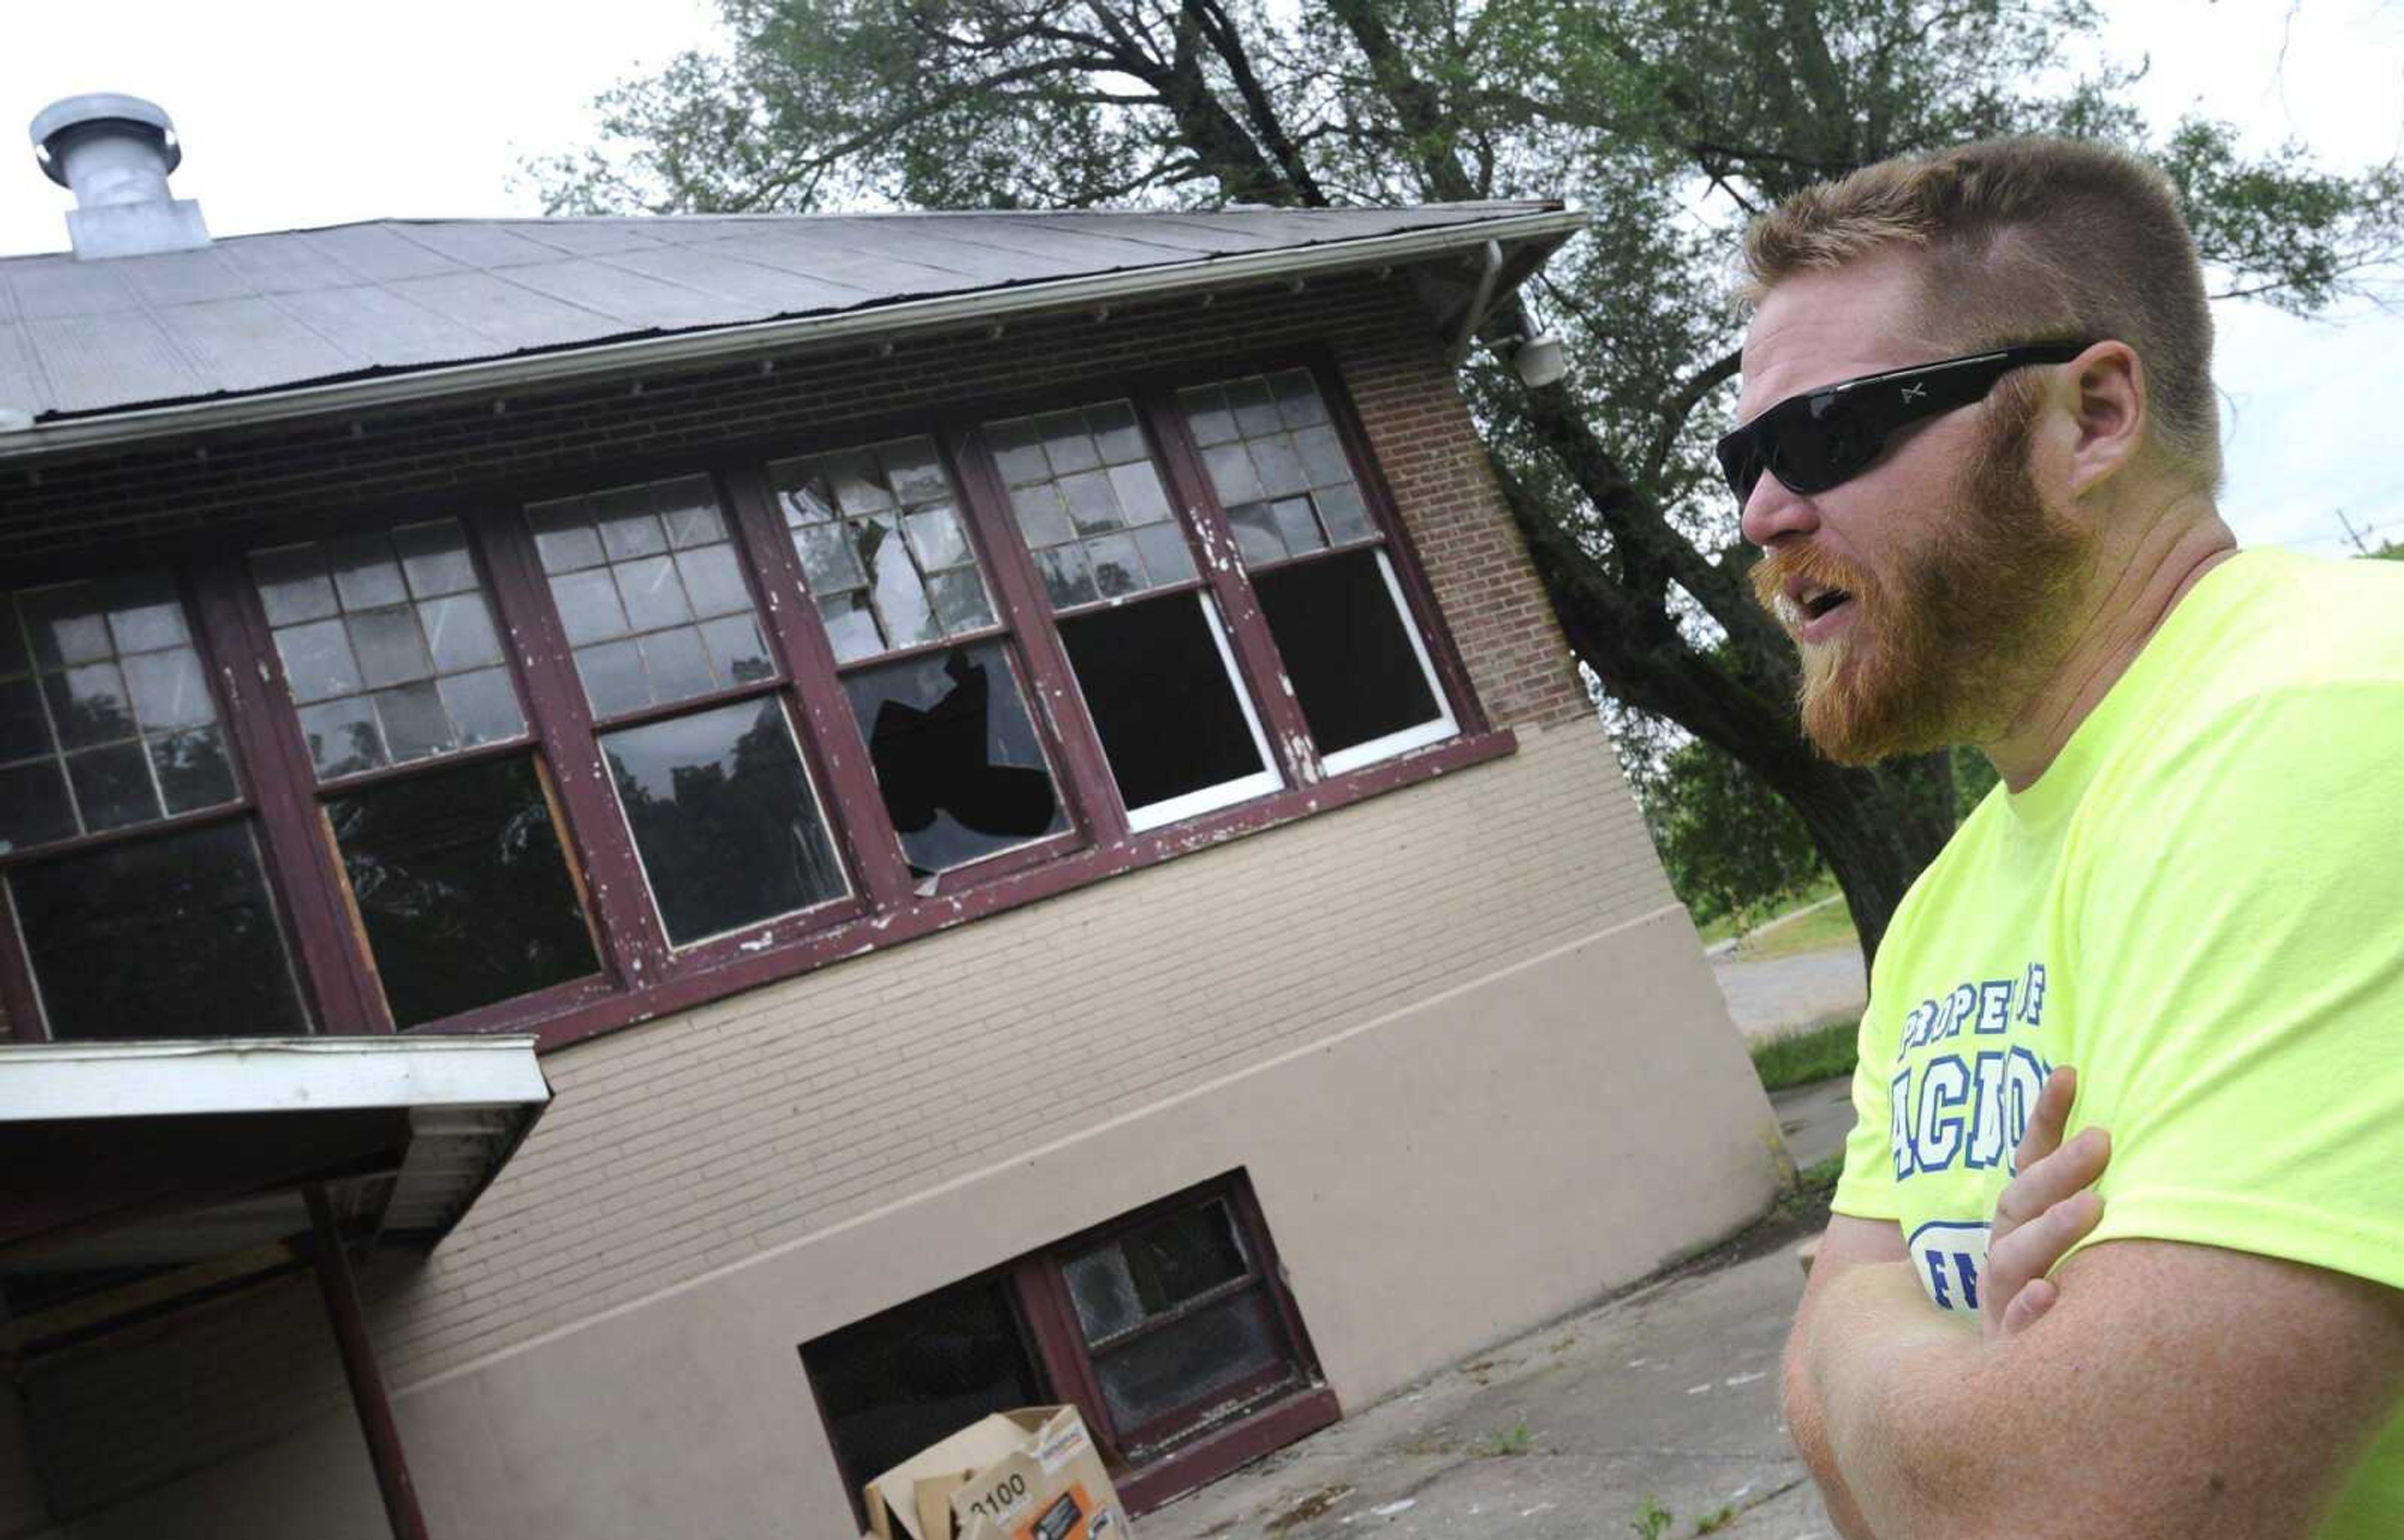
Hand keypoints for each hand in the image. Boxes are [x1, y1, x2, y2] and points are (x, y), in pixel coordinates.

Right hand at [1981, 1065, 2109, 1341]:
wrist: (2013, 1391)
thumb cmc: (2063, 1308)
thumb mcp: (2069, 1252)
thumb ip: (2086, 1203)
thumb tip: (2136, 1143)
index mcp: (2018, 1227)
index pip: (2027, 1164)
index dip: (2044, 1120)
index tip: (2069, 1072)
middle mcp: (2005, 1256)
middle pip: (2019, 1204)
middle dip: (2056, 1170)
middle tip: (2103, 1141)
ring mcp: (2002, 1302)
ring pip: (2012, 1258)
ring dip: (2050, 1229)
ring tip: (2094, 1207)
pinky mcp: (2007, 1351)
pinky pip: (2015, 1331)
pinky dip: (2030, 1311)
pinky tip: (2049, 1295)